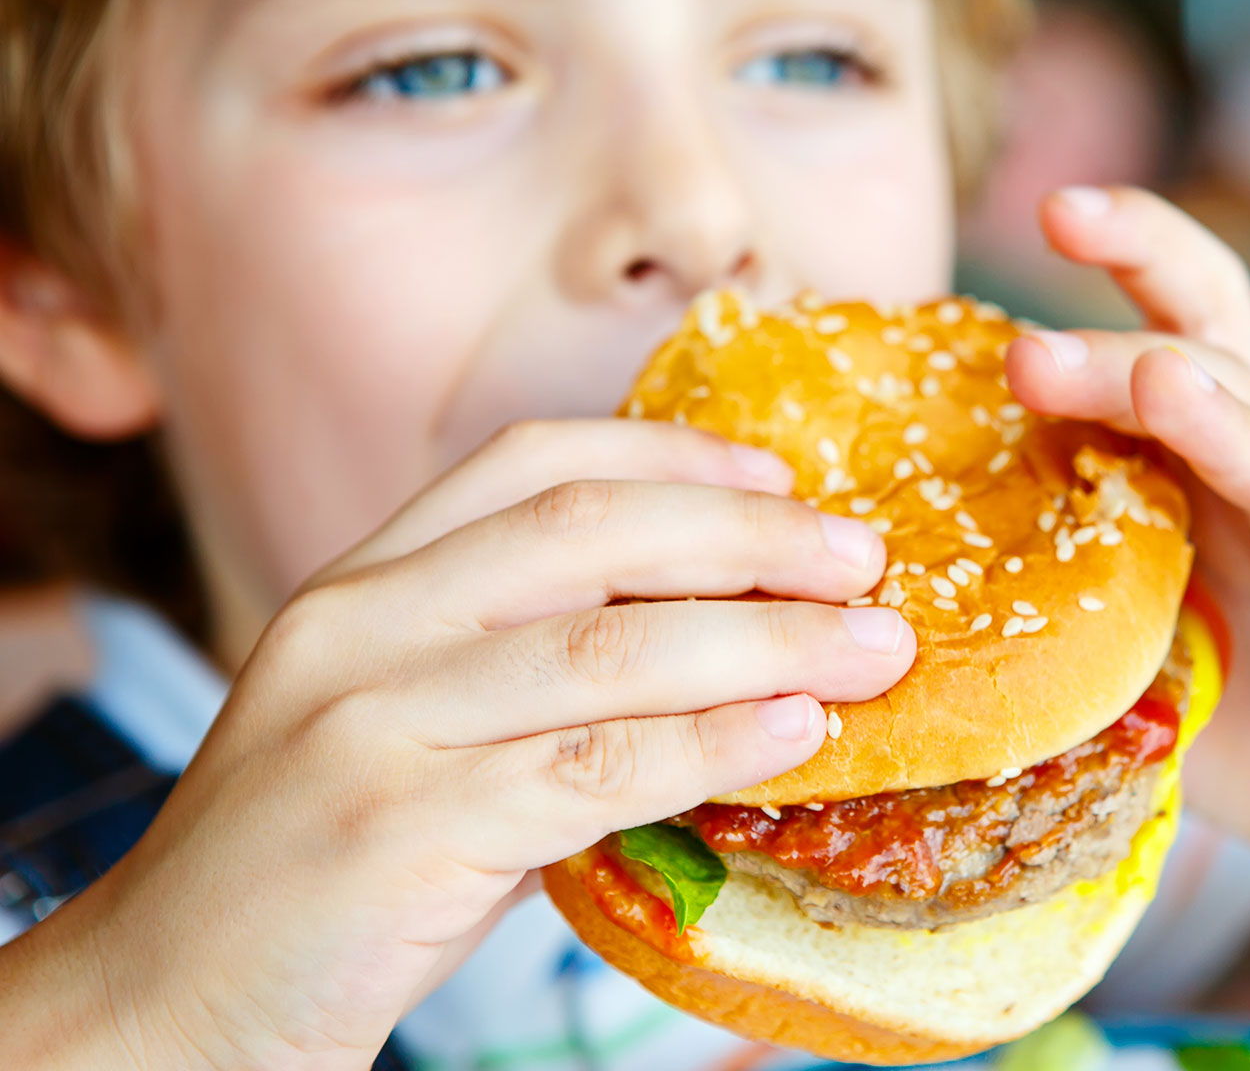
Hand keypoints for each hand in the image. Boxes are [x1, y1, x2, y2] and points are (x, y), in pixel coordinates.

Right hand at [11, 418, 915, 1069]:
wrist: (165, 1004)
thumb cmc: (322, 873)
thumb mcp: (417, 736)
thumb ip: (536, 685)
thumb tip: (728, 657)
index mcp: (363, 586)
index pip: (529, 463)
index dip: (672, 454)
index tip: (783, 480)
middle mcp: (360, 628)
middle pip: (588, 532)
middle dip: (748, 538)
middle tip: (866, 560)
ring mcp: (369, 723)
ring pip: (607, 648)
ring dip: (765, 641)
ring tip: (873, 649)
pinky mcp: (396, 829)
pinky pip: (590, 767)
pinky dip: (710, 744)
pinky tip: (794, 734)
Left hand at [1006, 187, 1249, 933]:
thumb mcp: (1151, 641)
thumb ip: (1074, 582)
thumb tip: (913, 558)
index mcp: (1243, 469)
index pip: (1197, 330)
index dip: (1143, 256)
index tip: (1054, 208)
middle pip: (1225, 390)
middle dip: (1125, 361)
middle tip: (1027, 354)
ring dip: (1225, 426)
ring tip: (1156, 384)